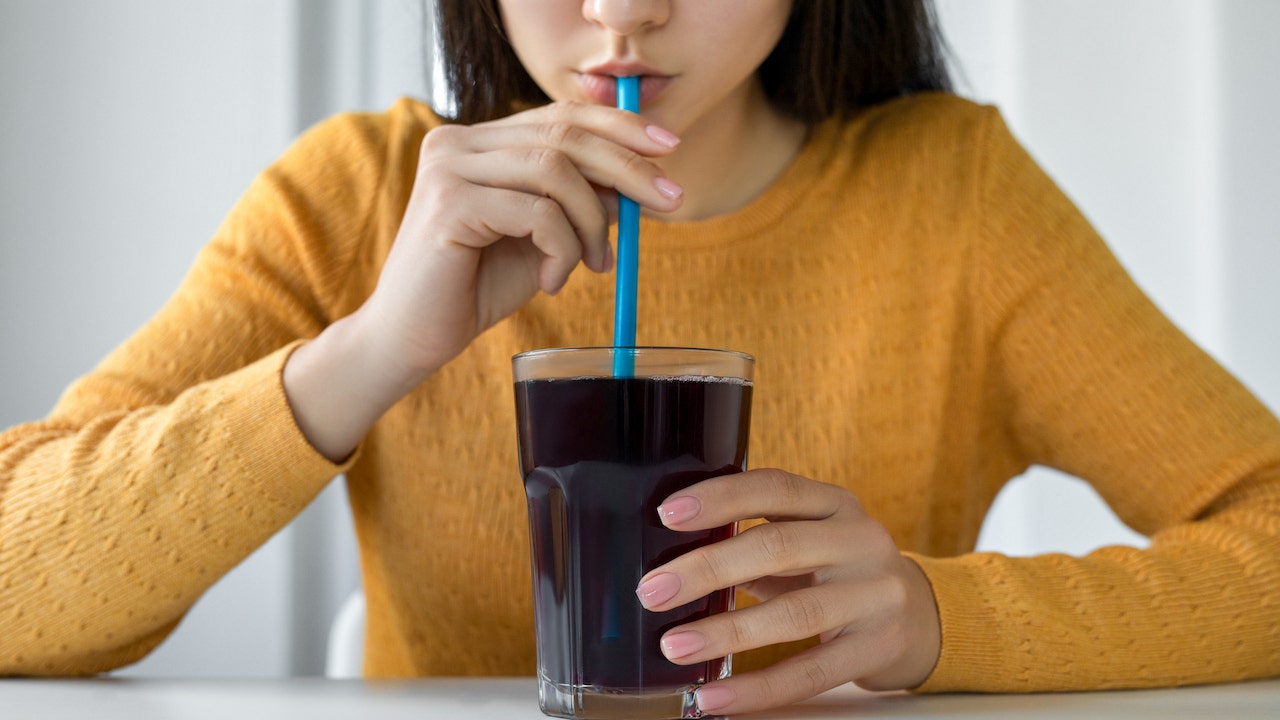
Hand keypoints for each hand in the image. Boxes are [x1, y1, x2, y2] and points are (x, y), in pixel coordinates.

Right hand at [359, 101, 683, 386]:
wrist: (414, 337)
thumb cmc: (476, 287)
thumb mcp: (543, 236)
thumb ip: (580, 201)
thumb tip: (642, 176)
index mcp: (479, 140)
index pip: (562, 115)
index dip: (620, 126)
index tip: (669, 147)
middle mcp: (458, 141)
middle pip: (566, 134)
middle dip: (629, 167)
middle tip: (670, 201)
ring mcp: (449, 167)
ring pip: (557, 171)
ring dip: (593, 223)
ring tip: (594, 265)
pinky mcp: (449, 202)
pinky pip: (538, 212)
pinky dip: (562, 249)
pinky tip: (552, 280)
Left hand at [635, 468, 941, 715]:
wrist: (922, 617)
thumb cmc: (839, 573)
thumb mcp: (810, 538)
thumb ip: (755, 539)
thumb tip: (671, 558)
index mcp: (835, 504)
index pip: (776, 487)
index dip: (722, 497)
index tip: (668, 514)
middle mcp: (860, 541)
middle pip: (780, 546)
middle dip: (708, 568)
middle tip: (653, 590)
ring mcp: (875, 595)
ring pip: (795, 613)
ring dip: (726, 632)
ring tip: (675, 646)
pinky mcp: (878, 647)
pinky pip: (811, 672)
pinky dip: (757, 687)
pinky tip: (715, 695)